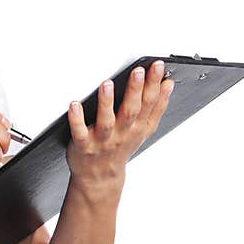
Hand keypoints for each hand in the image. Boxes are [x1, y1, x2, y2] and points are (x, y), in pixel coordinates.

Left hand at [66, 60, 173, 197]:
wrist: (100, 176)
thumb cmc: (121, 147)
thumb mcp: (144, 130)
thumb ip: (157, 108)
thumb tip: (168, 84)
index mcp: (138, 127)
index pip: (149, 103)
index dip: (154, 84)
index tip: (156, 66)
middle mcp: (122, 133)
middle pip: (131, 110)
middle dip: (136, 90)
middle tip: (138, 71)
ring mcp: (102, 140)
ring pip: (106, 121)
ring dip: (107, 103)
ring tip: (107, 84)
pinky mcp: (83, 145)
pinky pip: (79, 132)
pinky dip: (76, 119)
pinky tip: (74, 105)